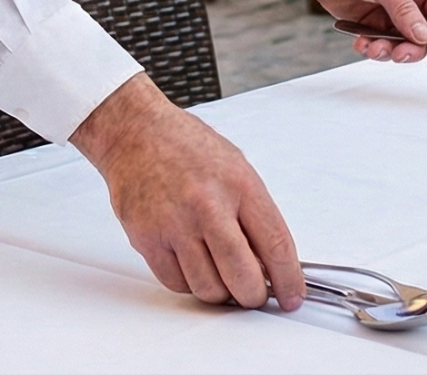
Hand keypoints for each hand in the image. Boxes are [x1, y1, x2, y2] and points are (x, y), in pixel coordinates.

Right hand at [70, 74, 303, 311]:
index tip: (290, 295)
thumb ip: (254, 215)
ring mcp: (174, 223)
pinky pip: (176, 283)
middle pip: (242, 277)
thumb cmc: (186, 147)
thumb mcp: (236, 168)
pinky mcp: (147, 237)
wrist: (136, 132)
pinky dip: (188, 283)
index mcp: (238, 184)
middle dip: (253, 295)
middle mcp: (207, 205)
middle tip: (252, 293)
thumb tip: (270, 262)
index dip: (289, 280)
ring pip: (208, 289)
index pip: (276, 245)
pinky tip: (191, 263)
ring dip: (219, 292)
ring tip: (219, 275)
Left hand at [282, 0, 426, 63]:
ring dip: (388, 51)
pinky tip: (360, 43)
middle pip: (424, 35)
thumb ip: (404, 10)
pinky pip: (378, 43)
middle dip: (412, 49)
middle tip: (397, 54)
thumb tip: (424, 36)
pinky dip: (371, 48)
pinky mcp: (369, 22)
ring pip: (401, 43)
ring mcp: (389, 12)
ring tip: (371, 48)